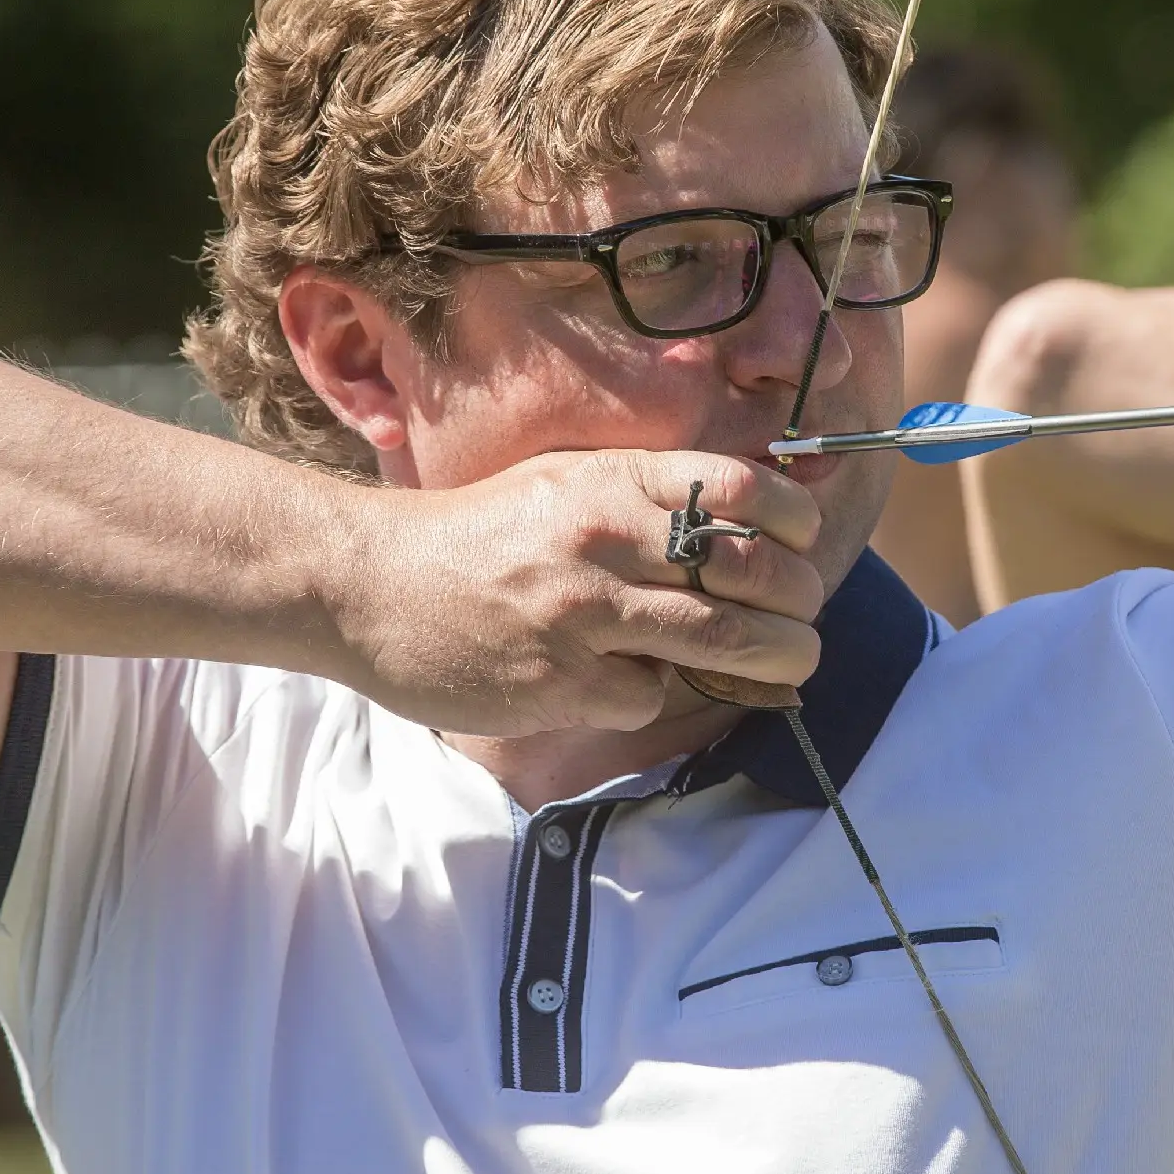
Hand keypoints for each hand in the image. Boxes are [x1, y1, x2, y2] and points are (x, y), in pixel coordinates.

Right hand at [321, 450, 825, 735]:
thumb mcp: (562, 484)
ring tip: (792, 662)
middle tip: (806, 619)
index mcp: (610, 480)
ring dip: (776, 657)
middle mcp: (604, 538)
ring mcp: (583, 613)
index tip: (805, 545)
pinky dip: (656, 691)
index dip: (795, 522)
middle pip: (750, 572)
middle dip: (801, 602)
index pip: (742, 488)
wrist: (366, 584)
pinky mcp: (561, 680)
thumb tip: (746, 524)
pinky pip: (648, 693)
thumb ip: (643, 498)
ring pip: (723, 639)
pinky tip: (631, 680)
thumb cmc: (475, 535)